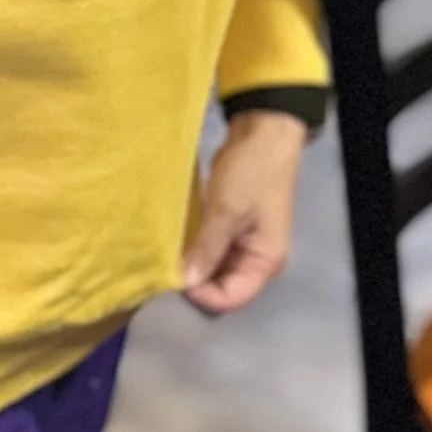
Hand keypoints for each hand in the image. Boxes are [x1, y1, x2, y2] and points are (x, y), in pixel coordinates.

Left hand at [181, 109, 308, 316]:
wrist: (263, 133)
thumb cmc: (251, 173)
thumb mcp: (226, 211)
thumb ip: (207, 249)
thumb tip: (186, 282)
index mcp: (266, 262)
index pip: (232, 298)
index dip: (203, 295)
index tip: (174, 280)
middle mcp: (257, 260)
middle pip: (223, 287)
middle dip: (196, 282)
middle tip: (165, 272)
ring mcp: (244, 245)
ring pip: (215, 270)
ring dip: (193, 266)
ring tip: (166, 259)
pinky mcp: (232, 230)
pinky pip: (212, 251)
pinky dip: (195, 251)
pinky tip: (175, 246)